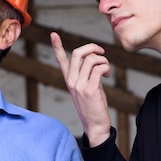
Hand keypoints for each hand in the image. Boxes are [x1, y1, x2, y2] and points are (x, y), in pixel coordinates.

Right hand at [50, 31, 111, 146]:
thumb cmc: (93, 106)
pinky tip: (107, 75)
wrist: (95, 125)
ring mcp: (79, 85)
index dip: (57, 46)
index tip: (53, 34)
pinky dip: (106, 68)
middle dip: (92, 47)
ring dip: (103, 60)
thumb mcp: (88, 87)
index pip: (61, 60)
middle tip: (102, 52)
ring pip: (91, 60)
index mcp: (69, 79)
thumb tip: (96, 59)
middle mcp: (71, 81)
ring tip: (106, 70)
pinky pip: (98, 69)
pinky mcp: (89, 90)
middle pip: (78, 53)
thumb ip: (88, 74)